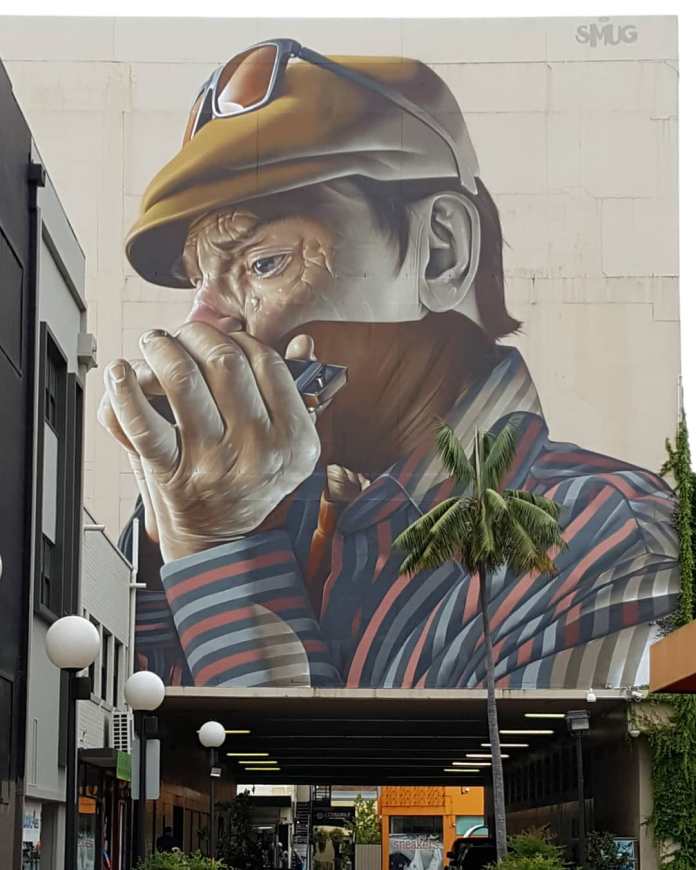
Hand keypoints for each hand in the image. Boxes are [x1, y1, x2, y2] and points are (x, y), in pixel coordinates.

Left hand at [98, 323, 319, 561]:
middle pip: (226, 362)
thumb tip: (302, 344)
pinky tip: (120, 373)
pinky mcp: (173, 473)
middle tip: (184, 335)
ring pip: (184, 380)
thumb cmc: (251, 484)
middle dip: (199, 335)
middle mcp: (260, 450)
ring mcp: (215, 462)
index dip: (241, 340)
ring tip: (155, 344)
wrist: (221, 544)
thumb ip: (293, 394)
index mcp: (296, 439)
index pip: (268, 364)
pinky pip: (143, 423)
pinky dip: (124, 392)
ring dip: (163, 349)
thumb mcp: (286, 444)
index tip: (226, 338)